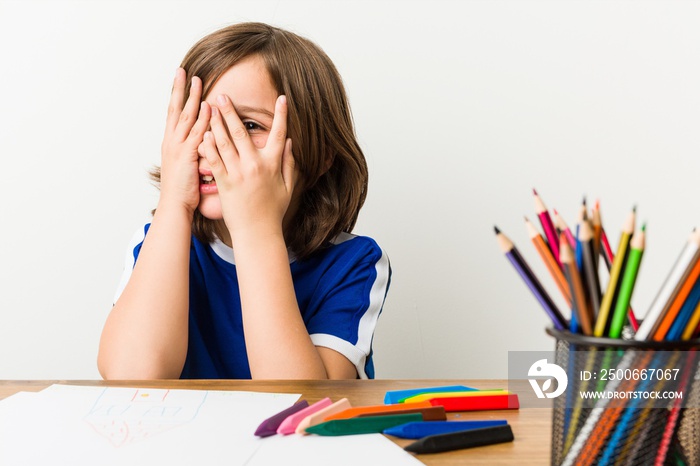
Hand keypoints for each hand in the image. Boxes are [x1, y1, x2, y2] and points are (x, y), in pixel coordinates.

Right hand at [159, 68, 210, 213]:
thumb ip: (193, 151)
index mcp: (171, 143)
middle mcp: (171, 141)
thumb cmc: (183, 190)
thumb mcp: (186, 166)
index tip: (179, 80)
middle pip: (175, 109)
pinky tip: (208, 106)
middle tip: (182, 71)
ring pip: (185, 117)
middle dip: (179, 89)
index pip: (173, 114)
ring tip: (196, 80)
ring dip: (191, 97)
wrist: (175, 206)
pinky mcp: (187, 156)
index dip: (176, 96)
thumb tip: (203, 142)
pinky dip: (202, 119)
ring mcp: (178, 147)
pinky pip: (196, 133)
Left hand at [199, 94, 296, 237]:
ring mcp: (238, 174)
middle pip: (242, 132)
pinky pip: (214, 160)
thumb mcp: (288, 187)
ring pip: (224, 142)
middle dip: (231, 112)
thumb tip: (290, 142)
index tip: (282, 98)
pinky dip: (208, 145)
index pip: (279, 134)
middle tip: (222, 96)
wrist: (257, 232)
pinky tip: (202, 133)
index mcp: (272, 165)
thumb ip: (289, 163)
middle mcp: (255, 166)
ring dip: (215, 123)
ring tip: (208, 109)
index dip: (282, 115)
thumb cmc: (272, 211)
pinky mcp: (224, 183)